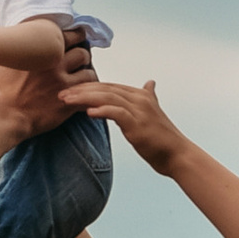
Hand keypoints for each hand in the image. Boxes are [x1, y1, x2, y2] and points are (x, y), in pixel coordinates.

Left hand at [63, 77, 186, 173]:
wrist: (177, 154)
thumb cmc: (163, 137)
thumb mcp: (153, 112)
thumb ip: (148, 97)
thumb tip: (150, 83)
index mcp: (140, 95)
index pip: (108, 86)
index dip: (88, 87)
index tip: (69, 91)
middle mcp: (139, 98)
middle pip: (105, 88)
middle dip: (81, 90)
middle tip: (61, 93)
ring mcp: (139, 110)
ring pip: (107, 97)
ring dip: (84, 98)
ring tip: (67, 101)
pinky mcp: (138, 124)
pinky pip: (116, 113)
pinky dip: (101, 110)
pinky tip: (87, 112)